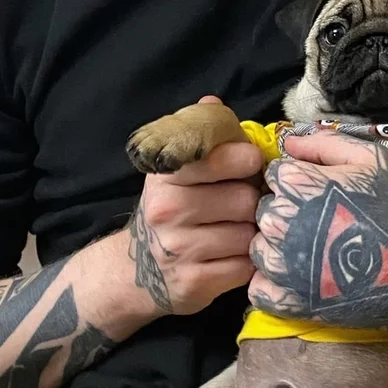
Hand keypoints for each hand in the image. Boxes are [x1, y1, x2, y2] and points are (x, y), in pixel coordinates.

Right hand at [129, 97, 260, 315]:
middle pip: (244, 199)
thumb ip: (197, 136)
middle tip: (247, 204)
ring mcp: (180, 250)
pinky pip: (246, 267)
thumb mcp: (174, 171)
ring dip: (253, 233)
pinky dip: (248, 261)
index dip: (246, 159)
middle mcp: (167, 211)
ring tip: (240, 229)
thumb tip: (213, 104)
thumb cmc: (168, 212)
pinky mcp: (195, 284)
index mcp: (165, 176)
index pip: (219, 158)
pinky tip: (235, 256)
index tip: (249, 164)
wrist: (135, 272)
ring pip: (248, 234)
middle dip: (253, 201)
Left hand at [248, 131, 387, 329]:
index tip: (320, 193)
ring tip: (315, 252)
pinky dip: (275, 285)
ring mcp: (282, 266)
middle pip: (263, 210)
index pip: (274, 175)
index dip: (296, 181)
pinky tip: (304, 279)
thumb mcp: (372, 161)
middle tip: (321, 223)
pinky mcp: (288, 303)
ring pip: (258, 248)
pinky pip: (260, 288)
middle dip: (286, 213)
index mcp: (298, 184)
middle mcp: (282, 223)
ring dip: (278, 248)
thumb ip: (325, 144)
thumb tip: (290, 140)